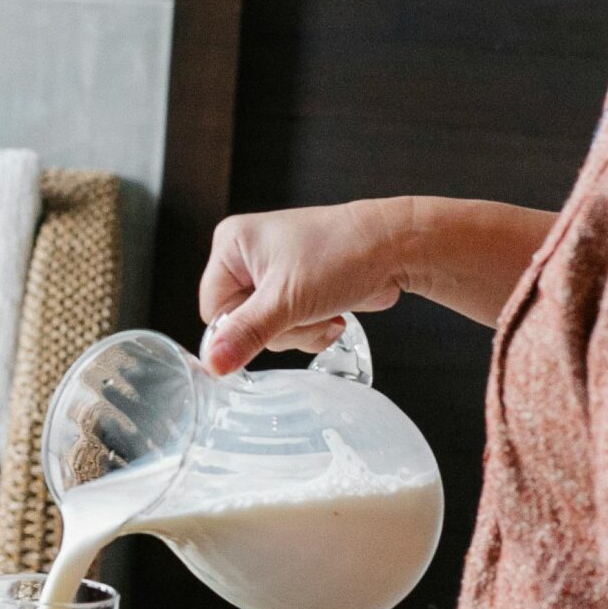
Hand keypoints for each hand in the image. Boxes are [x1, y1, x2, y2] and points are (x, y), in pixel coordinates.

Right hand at [198, 200, 413, 374]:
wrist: (395, 248)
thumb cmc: (343, 252)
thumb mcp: (286, 300)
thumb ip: (246, 334)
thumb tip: (212, 363)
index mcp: (232, 245)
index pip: (213, 309)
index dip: (240, 328)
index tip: (269, 325)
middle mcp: (248, 257)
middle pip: (241, 324)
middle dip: (278, 329)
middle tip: (302, 311)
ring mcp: (273, 275)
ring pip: (267, 332)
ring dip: (299, 331)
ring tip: (321, 309)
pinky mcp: (295, 292)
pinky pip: (289, 329)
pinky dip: (311, 330)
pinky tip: (330, 314)